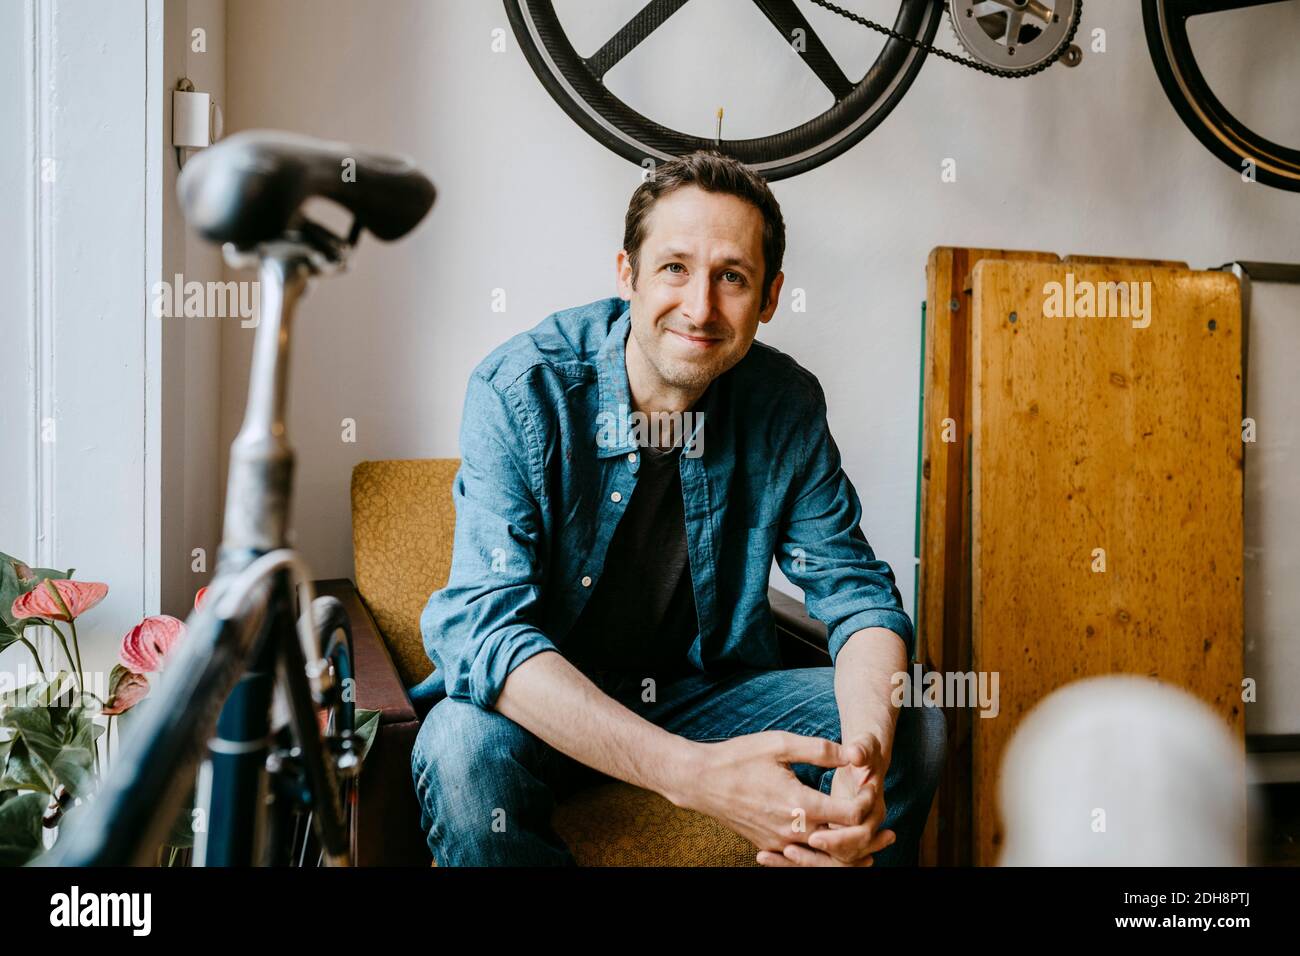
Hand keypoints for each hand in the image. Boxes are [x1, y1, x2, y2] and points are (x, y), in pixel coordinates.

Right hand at [672, 731, 875, 856]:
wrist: (699, 781)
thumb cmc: (738, 758)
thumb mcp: (780, 744)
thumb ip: (820, 750)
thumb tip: (854, 755)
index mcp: (799, 805)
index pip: (850, 816)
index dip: (867, 801)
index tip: (871, 784)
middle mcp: (791, 831)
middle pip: (842, 843)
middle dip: (865, 832)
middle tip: (885, 824)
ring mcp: (779, 843)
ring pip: (822, 855)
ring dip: (845, 846)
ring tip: (868, 843)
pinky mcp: (768, 845)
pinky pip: (801, 855)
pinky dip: (820, 851)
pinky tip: (829, 839)